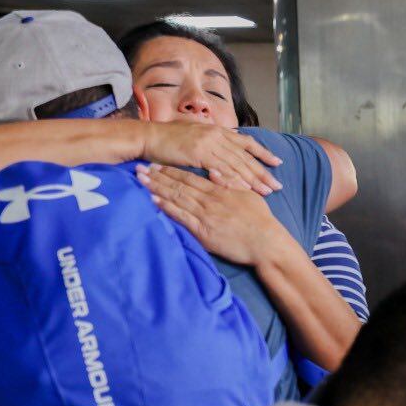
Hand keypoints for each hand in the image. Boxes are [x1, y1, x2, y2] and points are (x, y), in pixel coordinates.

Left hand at [136, 164, 295, 266]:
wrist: (265, 242)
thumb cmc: (260, 220)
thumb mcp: (248, 195)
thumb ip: (230, 182)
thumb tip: (214, 171)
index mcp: (219, 191)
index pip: (190, 177)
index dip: (171, 170)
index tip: (157, 163)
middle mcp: (208, 200)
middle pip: (178, 185)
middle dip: (157, 176)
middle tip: (140, 168)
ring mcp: (204, 215)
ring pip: (176, 198)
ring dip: (156, 188)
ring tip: (140, 180)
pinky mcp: (202, 231)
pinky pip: (180, 217)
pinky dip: (166, 208)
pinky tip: (153, 200)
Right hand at [141, 122, 282, 195]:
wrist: (148, 137)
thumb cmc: (169, 138)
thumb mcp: (196, 134)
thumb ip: (213, 141)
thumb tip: (227, 145)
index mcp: (218, 131)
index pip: (247, 143)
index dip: (263, 153)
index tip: (277, 163)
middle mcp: (217, 135)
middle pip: (246, 156)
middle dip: (263, 171)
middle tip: (277, 185)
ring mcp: (209, 143)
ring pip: (237, 163)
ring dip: (252, 178)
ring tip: (266, 190)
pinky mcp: (199, 153)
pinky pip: (220, 168)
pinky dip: (233, 178)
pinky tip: (244, 188)